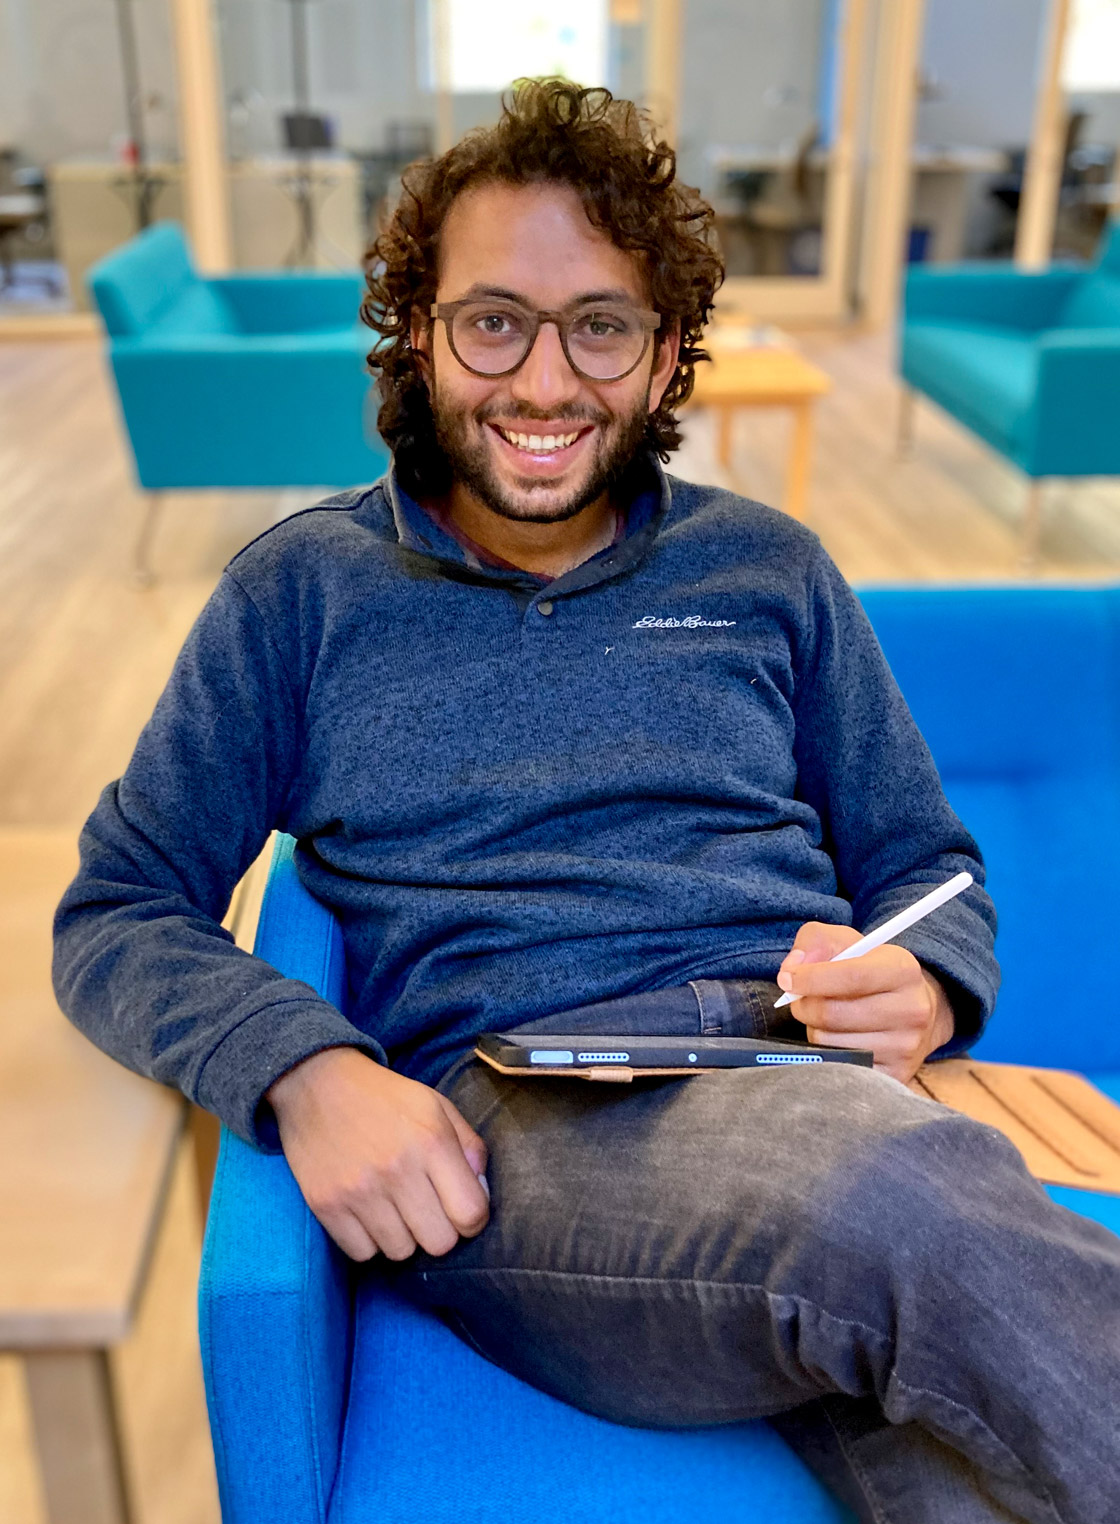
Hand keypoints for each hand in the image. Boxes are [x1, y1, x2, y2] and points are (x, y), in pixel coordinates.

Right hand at [266, 1047, 489, 1261]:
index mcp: (432, 1141)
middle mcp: (397, 1170)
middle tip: (426, 1209)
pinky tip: (368, 1213)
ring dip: (403, 1236)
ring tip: (393, 1206)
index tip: (459, 1208)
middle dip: (439, 1231)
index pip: (470, 1214)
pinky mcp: (326, 1206)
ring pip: (401, 1253)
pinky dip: (369, 1241)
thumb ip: (470, 1146)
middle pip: (439, 1243)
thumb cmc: (385, 1097)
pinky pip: (363, 1253)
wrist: (317, 1084)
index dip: (472, 1219)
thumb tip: (482, 1194)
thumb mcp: (437, 1106)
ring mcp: (359, 1191)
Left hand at [776, 923, 955, 1084]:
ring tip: (830, 1020)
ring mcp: (905, 1047)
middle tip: (804, 1000)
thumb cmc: (871, 971)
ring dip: (816, 1030)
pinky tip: (839, 1039)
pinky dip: (828, 1054)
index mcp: (902, 970)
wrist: (914, 1008)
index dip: (810, 978)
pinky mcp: (896, 1074)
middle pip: (832, 1014)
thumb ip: (815, 943)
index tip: (788, 980)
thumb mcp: (848, 943)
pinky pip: (839, 1067)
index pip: (850, 976)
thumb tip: (792, 970)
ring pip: (830, 1043)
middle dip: (805, 1006)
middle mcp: (911, 1010)